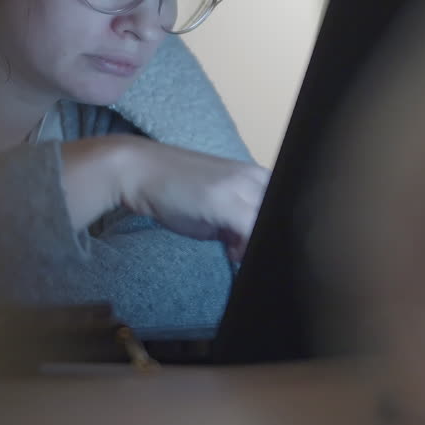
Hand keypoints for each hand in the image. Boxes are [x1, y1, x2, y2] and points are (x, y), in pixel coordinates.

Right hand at [115, 137, 268, 260]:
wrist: (139, 171)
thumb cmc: (174, 191)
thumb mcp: (215, 207)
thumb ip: (239, 224)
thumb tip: (250, 247)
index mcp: (256, 175)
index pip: (285, 209)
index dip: (275, 232)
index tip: (259, 247)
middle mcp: (254, 177)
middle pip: (282, 216)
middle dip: (269, 240)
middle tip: (244, 252)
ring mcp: (241, 186)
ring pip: (269, 224)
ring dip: (257, 245)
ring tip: (234, 251)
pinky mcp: (225, 200)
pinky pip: (252, 230)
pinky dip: (246, 248)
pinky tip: (230, 253)